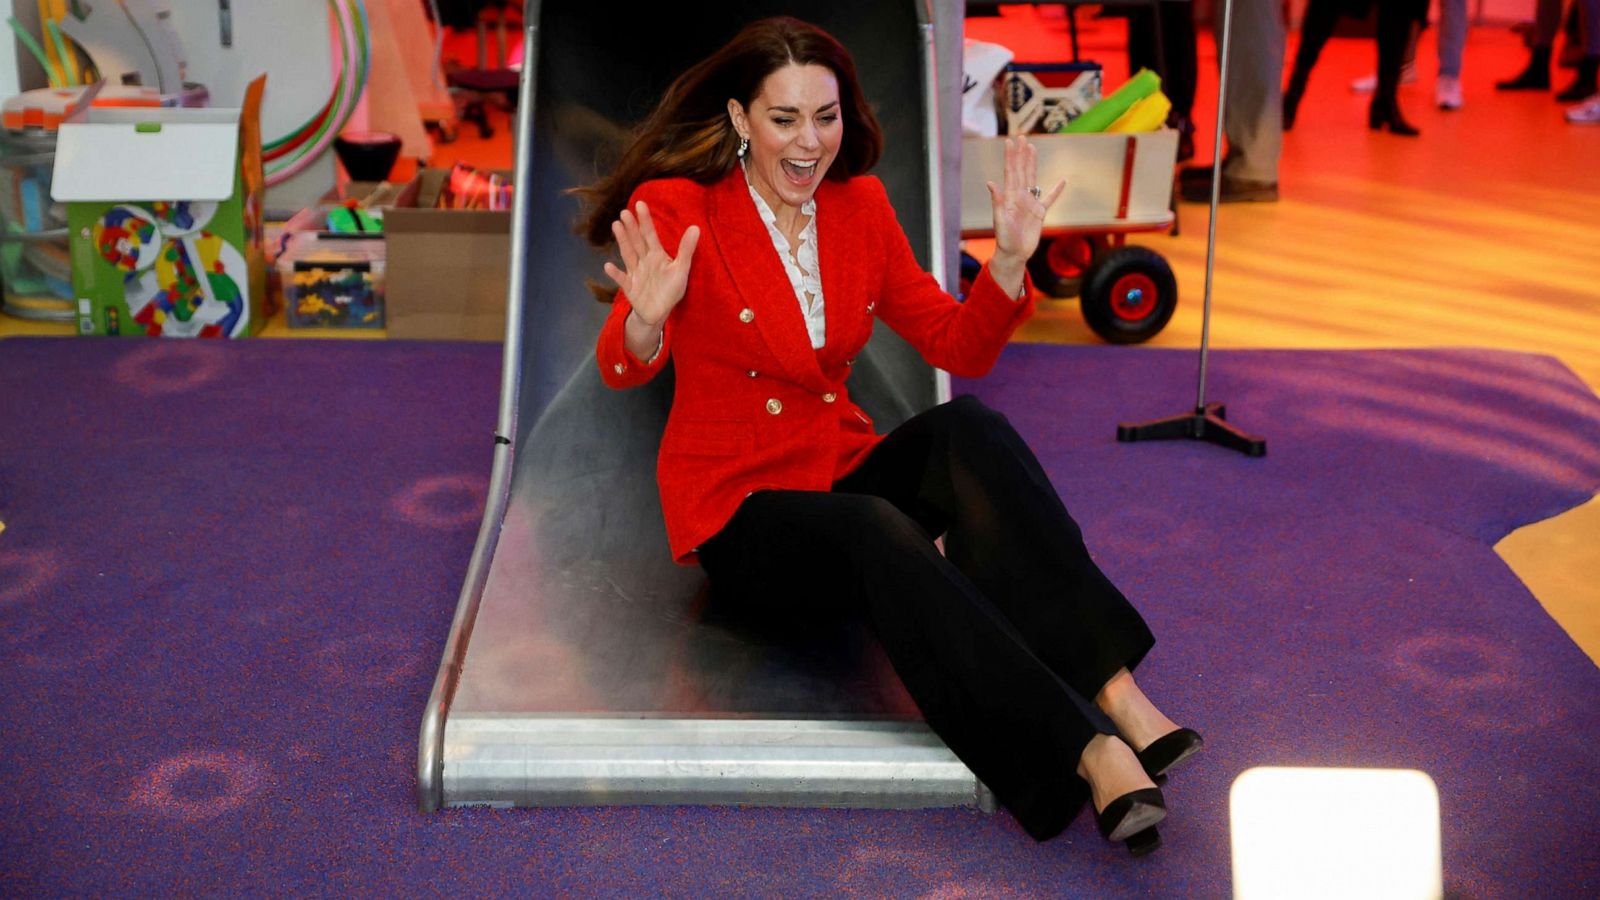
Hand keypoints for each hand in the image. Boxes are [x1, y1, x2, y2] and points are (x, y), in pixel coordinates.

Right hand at [602, 200, 699, 327]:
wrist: (659, 312)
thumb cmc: (670, 289)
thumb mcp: (681, 269)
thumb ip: (686, 250)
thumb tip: (696, 227)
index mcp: (656, 255)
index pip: (650, 235)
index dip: (645, 220)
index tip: (640, 204)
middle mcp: (644, 260)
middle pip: (637, 241)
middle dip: (631, 227)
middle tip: (624, 212)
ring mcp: (635, 273)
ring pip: (628, 255)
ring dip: (622, 241)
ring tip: (616, 225)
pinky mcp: (629, 288)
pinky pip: (622, 280)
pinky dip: (615, 274)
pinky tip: (608, 266)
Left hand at [984, 136, 1063, 268]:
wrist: (1014, 253)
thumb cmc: (1005, 238)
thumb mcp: (1000, 220)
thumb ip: (997, 201)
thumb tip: (991, 183)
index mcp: (1010, 196)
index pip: (1011, 172)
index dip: (1011, 156)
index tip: (1010, 142)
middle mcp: (1020, 196)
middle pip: (1021, 170)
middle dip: (1021, 154)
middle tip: (1022, 137)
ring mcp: (1030, 203)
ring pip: (1032, 178)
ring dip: (1032, 163)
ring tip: (1033, 149)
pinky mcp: (1040, 213)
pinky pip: (1050, 199)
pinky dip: (1057, 190)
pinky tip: (1063, 181)